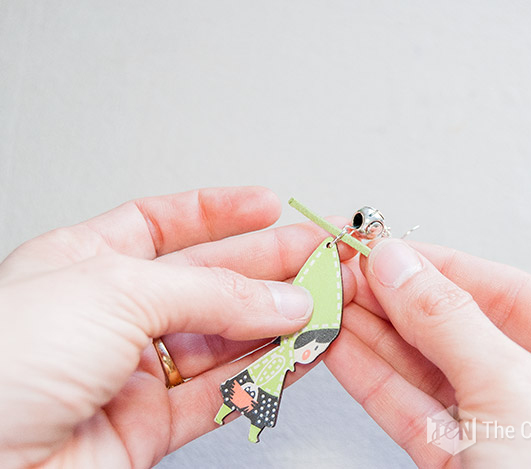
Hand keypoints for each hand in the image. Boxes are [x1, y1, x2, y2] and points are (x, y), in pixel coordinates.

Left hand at [0, 187, 355, 468]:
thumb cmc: (1, 364)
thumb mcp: (116, 292)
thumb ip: (210, 294)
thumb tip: (279, 298)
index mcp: (84, 262)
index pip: (162, 224)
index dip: (218, 211)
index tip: (266, 205)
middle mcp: (111, 314)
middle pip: (206, 280)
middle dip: (266, 265)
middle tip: (316, 257)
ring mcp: (132, 371)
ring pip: (222, 339)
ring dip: (276, 322)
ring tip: (324, 305)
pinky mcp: (150, 425)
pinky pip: (221, 392)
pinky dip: (266, 372)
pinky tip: (299, 352)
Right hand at [325, 239, 530, 467]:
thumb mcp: (516, 392)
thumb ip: (450, 322)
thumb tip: (400, 263)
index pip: (505, 291)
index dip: (439, 265)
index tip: (386, 247)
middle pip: (459, 327)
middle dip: (398, 299)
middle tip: (347, 270)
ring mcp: (501, 430)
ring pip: (427, 369)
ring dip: (376, 334)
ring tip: (333, 301)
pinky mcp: (461, 464)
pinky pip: (412, 410)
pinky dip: (374, 379)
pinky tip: (342, 348)